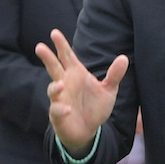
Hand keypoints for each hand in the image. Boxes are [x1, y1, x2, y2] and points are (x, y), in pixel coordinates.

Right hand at [35, 28, 127, 155]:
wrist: (89, 130)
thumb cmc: (95, 107)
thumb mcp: (108, 90)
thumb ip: (114, 75)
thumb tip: (124, 57)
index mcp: (76, 74)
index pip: (67, 57)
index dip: (61, 45)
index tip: (54, 33)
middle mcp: (65, 84)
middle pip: (54, 68)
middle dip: (47, 58)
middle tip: (40, 46)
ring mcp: (60, 99)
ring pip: (52, 89)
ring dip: (54, 87)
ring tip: (60, 84)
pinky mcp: (58, 115)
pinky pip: (56, 110)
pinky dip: (61, 109)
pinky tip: (68, 109)